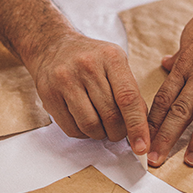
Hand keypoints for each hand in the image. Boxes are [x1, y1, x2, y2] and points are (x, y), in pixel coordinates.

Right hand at [29, 30, 149, 156]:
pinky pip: (71, 129)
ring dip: (100, 134)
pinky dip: (83, 134)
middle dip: (119, 132)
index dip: (137, 125)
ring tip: (102, 126)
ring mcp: (65, 79)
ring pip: (90, 125)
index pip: (128, 97)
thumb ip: (129, 91)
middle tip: (119, 132)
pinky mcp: (49, 94)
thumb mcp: (115, 62)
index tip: (143, 146)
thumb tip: (141, 126)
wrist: (53, 46)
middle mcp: (87, 66)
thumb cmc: (91, 58)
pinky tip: (85, 122)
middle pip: (110, 115)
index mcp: (110, 56)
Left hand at [147, 0, 192, 167]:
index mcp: (187, 61)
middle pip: (181, 108)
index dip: (152, 121)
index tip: (142, 140)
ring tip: (192, 162)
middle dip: (167, 137)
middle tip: (155, 162)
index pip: (165, 96)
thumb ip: (181, 53)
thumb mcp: (192, 32)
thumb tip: (165, 65)